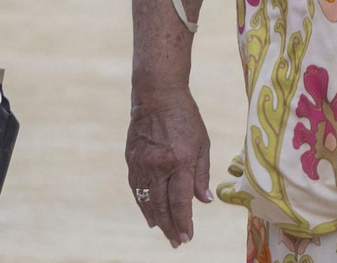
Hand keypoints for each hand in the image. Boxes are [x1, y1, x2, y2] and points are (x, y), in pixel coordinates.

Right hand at [126, 85, 211, 247]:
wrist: (157, 94)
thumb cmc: (185, 116)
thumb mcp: (202, 143)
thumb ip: (202, 174)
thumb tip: (204, 201)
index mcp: (180, 161)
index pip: (181, 202)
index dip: (184, 222)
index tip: (188, 237)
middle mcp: (159, 166)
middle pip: (163, 206)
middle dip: (171, 227)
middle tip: (177, 242)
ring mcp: (142, 163)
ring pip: (147, 200)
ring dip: (156, 220)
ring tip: (163, 232)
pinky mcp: (132, 159)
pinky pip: (137, 188)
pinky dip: (143, 203)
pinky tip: (149, 214)